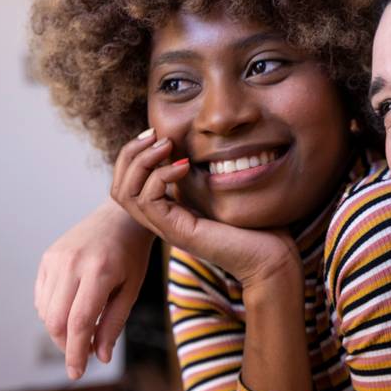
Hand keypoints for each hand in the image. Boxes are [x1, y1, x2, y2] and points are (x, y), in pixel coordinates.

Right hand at [35, 198, 154, 379]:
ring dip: (60, 329)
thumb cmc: (132, 254)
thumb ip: (115, 322)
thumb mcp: (132, 289)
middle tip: (84, 352)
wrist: (121, 217)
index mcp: (99, 272)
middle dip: (67, 344)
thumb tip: (102, 357)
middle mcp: (72, 264)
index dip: (76, 352)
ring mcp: (56, 259)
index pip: (80, 322)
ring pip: (45, 311)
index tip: (77, 373)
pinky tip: (72, 307)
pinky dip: (52, 311)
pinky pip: (42, 297)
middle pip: (56, 321)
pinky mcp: (47, 258)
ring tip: (84, 325)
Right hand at [110, 133, 302, 293]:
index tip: (158, 134)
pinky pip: (147, 201)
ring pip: (125, 193)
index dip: (136, 154)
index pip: (129, 182)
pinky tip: (184, 166)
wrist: (272, 257)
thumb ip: (203, 173)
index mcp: (171, 211)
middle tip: (154, 134)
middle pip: (119, 186)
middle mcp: (163, 221)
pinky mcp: (178, 232)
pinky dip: (159, 177)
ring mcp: (168, 228)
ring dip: (142, 162)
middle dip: (131, 153)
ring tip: (166, 145)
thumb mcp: (222, 190)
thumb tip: (194, 145)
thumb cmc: (256, 225)